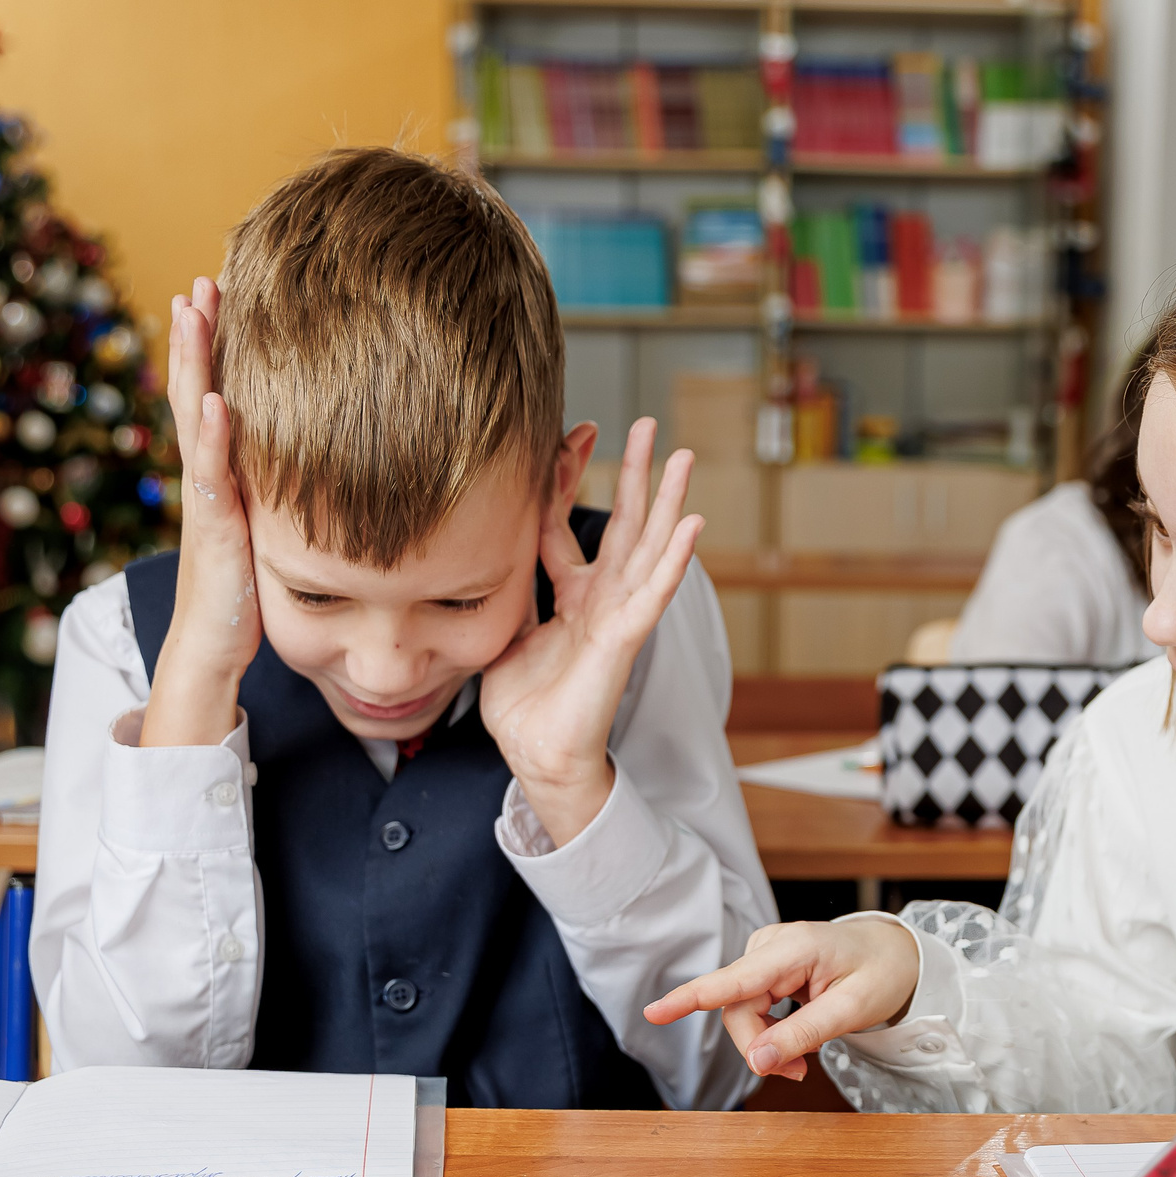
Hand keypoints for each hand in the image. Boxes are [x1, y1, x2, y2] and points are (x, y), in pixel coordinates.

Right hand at [141, 278, 259, 747]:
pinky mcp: (217, 531)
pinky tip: (218, 399)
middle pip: (200, 389)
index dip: (224, 347)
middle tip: (203, 278)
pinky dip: (213, 436)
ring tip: (192, 308)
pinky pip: (213, 476)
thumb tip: (346, 462)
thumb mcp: (282, 530)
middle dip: (200, 334)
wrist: (215, 651)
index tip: (232, 292)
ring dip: (193, 362)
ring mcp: (208, 499)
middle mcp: (212, 476)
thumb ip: (298, 493)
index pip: (225, 396)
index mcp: (229, 473)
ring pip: (196, 417)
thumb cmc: (251, 595)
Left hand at [482, 418, 702, 845]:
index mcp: (569, 596)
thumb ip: (507, 593)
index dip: (564, 482)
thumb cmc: (524, 704)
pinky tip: (693, 525)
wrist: (537, 753)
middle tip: (645, 423)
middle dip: (634, 471)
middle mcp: (599, 598)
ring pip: (648, 546)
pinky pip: (652, 591)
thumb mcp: (502, 634)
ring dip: (668, 500)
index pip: (565, 525)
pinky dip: (673, 558)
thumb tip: (482, 560)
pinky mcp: (624, 637)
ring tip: (684, 456)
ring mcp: (617, 615)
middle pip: (623, 522)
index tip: (570, 437)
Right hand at [644, 919, 920, 1080]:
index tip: (654, 1012)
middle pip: (737, 1009)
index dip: (691, 998)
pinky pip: (750, 1007)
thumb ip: (802, 1035)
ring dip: (765, 1043)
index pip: (734, 979)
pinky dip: (769, 1031)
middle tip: (796, 1074)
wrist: (893, 953)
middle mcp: (772, 945)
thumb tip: (757, 1063)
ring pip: (741, 1012)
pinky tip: (795, 1038)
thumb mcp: (851, 1011)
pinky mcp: (764, 967)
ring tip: (801, 1061)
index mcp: (795, 948)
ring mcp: (765, 953)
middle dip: (759, 1048)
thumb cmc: (879, 973)